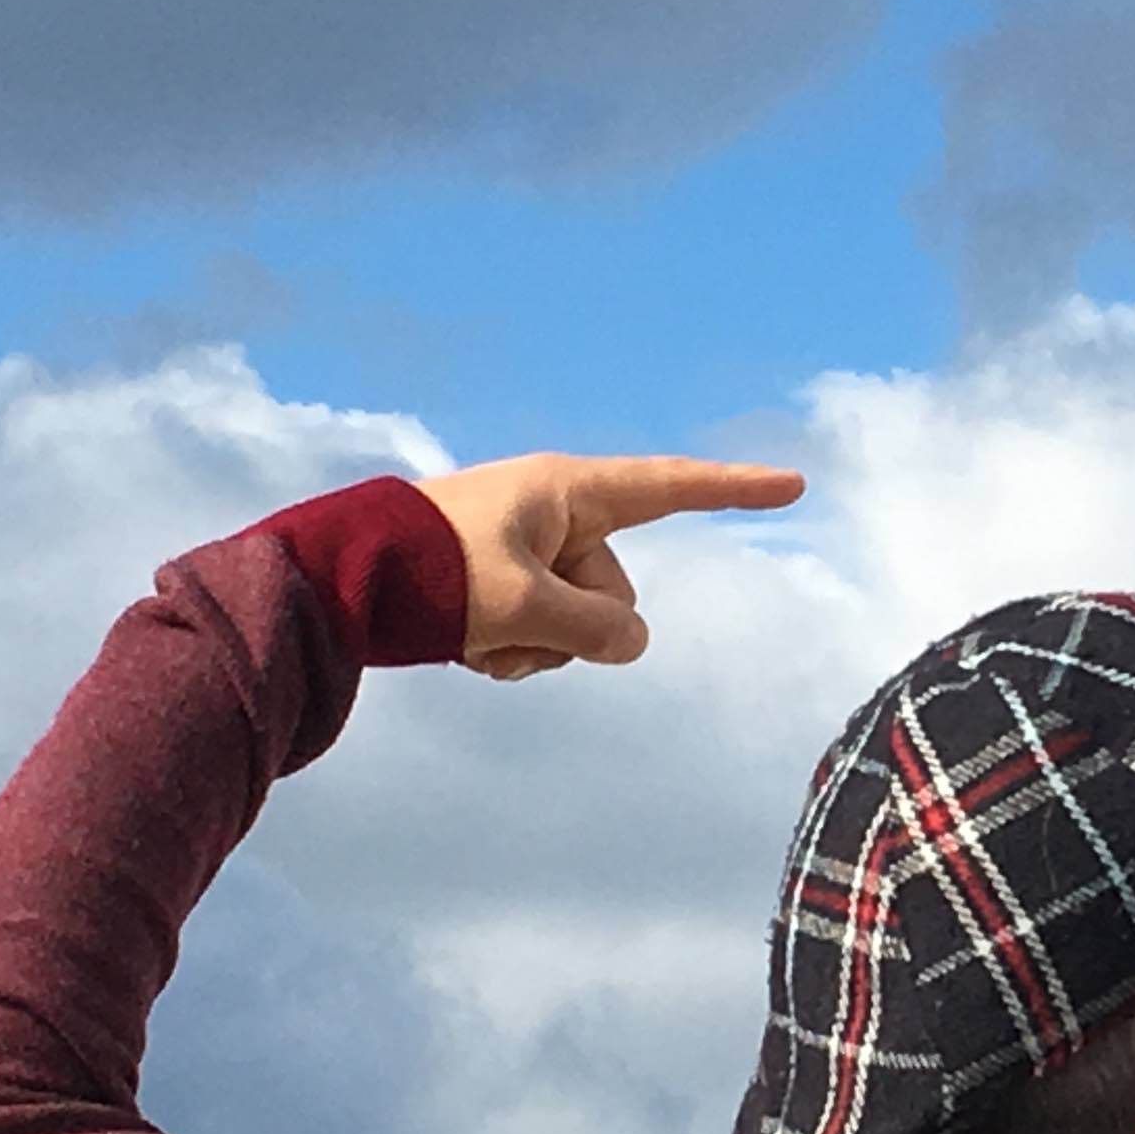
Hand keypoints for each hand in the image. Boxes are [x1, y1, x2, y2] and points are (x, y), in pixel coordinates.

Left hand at [418, 452, 804, 680]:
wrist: (340, 581)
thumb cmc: (432, 576)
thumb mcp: (524, 609)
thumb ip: (595, 628)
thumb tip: (632, 642)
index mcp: (567, 491)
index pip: (672, 488)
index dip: (735, 490)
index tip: (793, 484)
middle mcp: (553, 513)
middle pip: (615, 589)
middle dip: (573, 626)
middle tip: (507, 625)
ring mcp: (525, 549)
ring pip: (576, 621)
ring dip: (535, 646)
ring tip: (475, 638)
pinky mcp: (498, 581)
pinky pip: (539, 631)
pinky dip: (511, 649)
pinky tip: (464, 648)